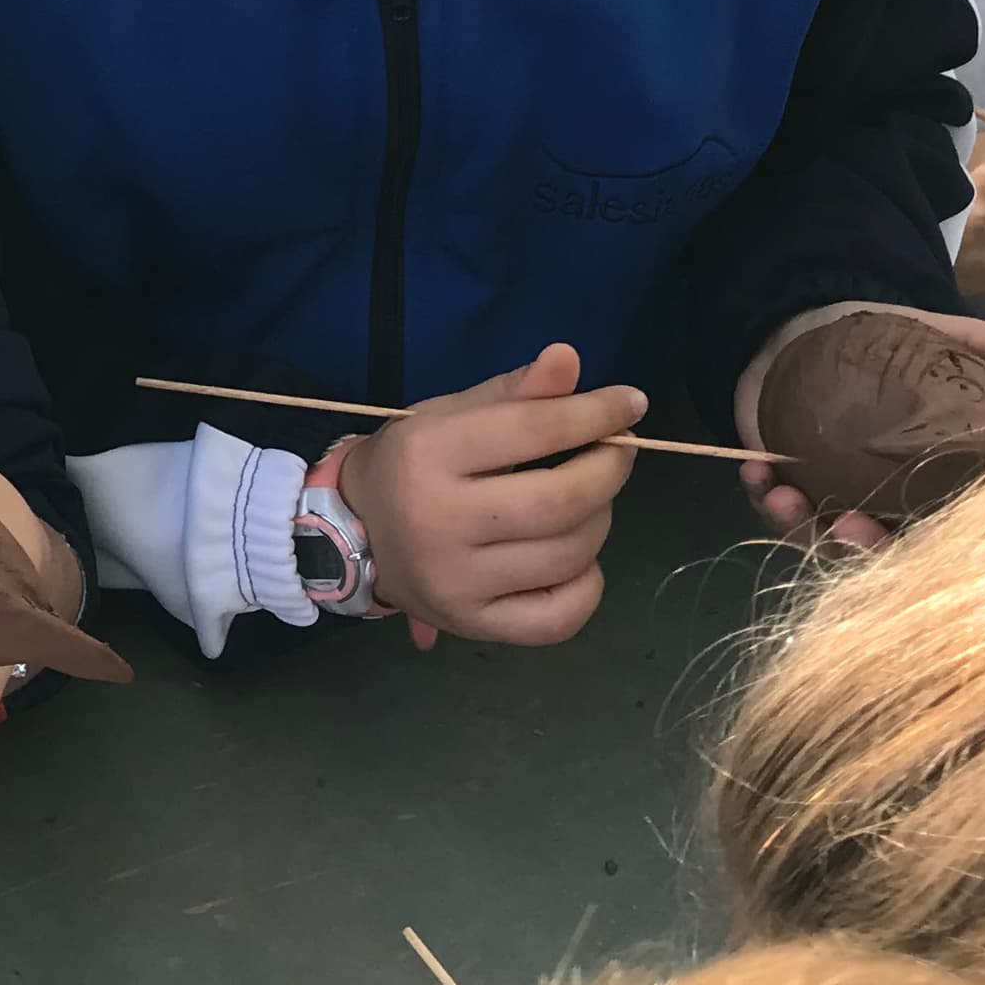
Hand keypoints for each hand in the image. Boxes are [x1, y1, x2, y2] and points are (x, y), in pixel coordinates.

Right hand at [333, 344, 641, 648]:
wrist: (353, 534)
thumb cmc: (411, 464)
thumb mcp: (450, 414)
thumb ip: (514, 391)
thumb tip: (569, 359)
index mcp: (428, 455)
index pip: (535, 429)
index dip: (596, 413)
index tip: (631, 404)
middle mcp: (439, 522)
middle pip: (562, 501)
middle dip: (609, 469)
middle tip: (615, 452)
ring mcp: (456, 583)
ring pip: (570, 555)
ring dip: (599, 519)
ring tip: (586, 500)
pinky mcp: (473, 625)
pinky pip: (561, 617)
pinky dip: (587, 585)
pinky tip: (574, 560)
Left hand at [735, 304, 984, 547]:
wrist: (802, 327)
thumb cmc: (878, 345)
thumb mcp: (930, 337)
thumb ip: (978, 346)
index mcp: (930, 481)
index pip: (939, 529)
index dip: (925, 543)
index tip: (910, 529)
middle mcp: (884, 502)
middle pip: (879, 552)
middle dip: (860, 550)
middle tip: (843, 529)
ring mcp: (833, 499)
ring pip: (820, 539)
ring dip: (800, 527)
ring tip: (784, 497)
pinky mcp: (788, 488)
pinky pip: (775, 508)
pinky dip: (763, 496)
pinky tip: (758, 471)